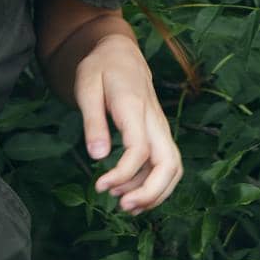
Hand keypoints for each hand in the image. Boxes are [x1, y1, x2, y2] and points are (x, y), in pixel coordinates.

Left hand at [73, 32, 182, 214]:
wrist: (121, 53)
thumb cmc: (100, 68)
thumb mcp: (86, 86)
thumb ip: (92, 121)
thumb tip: (97, 157)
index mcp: (134, 105)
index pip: (140, 149)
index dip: (123, 174)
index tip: (100, 186)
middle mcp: (155, 120)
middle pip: (169, 164)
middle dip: (151, 193)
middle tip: (122, 206)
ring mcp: (161, 127)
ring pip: (173, 168)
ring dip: (155, 193)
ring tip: (126, 206)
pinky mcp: (160, 134)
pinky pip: (167, 165)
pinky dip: (155, 185)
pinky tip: (132, 195)